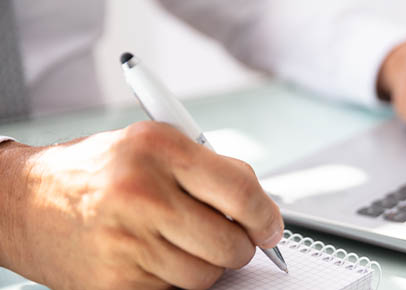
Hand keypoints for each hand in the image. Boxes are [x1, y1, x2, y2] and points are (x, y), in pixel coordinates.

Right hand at [0, 121, 283, 288]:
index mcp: (158, 149)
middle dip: (239, 245)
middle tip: (229, 237)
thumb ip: (210, 170)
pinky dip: (175, 279)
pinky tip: (155, 255)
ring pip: (206, 275)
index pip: (241, 191)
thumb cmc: (95, 170)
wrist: (23, 202)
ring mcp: (126, 242)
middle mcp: (141, 193)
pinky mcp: (116, 282)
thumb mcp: (151, 145)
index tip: (270, 227)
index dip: (266, 216)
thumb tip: (262, 209)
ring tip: (179, 241)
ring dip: (206, 265)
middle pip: (230, 243)